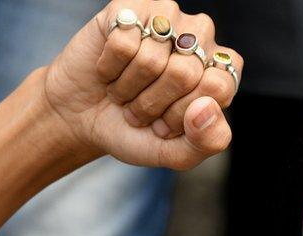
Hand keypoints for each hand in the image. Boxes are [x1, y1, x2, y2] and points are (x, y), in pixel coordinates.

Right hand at [41, 1, 241, 169]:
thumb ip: (206, 142)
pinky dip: (109, 69)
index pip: (217, 87)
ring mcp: (166, 17)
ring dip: (128, 89)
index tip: (165, 124)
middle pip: (184, 74)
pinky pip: (122, 43)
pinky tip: (109, 71)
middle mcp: (199, 37)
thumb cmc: (135, 131)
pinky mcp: (128, 9)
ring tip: (124, 91)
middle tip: (139, 109)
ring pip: (150, 60)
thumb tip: (206, 107)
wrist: (82, 117)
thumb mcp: (175, 153)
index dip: (182, 114)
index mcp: (220, 70)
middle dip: (152, 105)